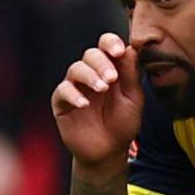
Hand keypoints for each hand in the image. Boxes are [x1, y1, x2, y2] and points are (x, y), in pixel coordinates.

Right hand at [50, 31, 145, 171]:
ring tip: (102, 89)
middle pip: (90, 54)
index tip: (119, 51)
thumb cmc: (123, 124)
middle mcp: (91, 74)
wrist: (108, 151)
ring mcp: (75, 87)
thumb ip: (131, 75)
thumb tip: (131, 48)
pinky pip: (63, 90)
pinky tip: (84, 104)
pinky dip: (73, 94)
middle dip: (102, 63)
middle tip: (112, 78)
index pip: (106, 46)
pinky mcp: (61, 102)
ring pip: (76, 69)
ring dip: (89, 76)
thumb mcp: (133, 99)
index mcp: (110, 69)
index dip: (111, 43)